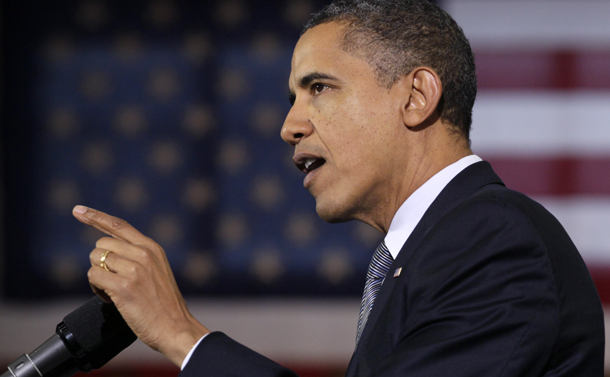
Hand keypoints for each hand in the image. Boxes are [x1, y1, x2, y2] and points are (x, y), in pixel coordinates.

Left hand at [72, 205, 209, 366]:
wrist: (176, 326)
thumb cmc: (165, 304)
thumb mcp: (157, 270)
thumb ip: (137, 256)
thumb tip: (106, 250)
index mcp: (152, 247)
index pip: (118, 225)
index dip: (96, 216)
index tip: (78, 210)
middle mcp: (143, 253)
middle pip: (101, 244)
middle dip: (100, 263)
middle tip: (113, 281)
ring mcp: (134, 269)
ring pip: (95, 260)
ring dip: (98, 277)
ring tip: (115, 292)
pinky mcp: (124, 287)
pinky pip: (93, 277)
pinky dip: (97, 289)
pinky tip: (112, 299)